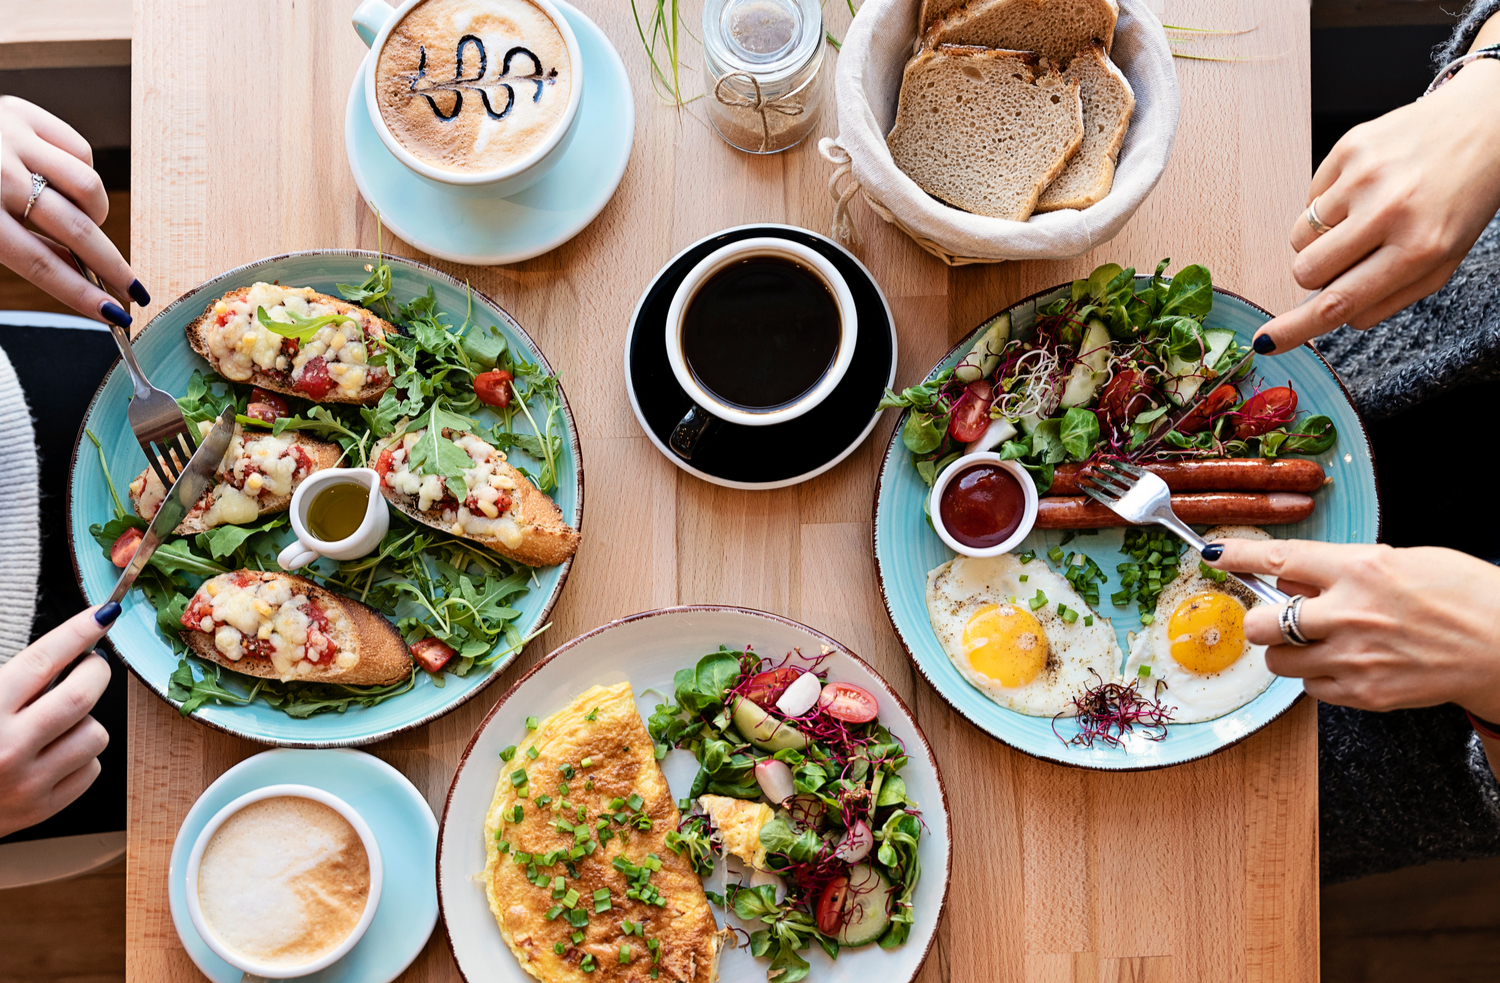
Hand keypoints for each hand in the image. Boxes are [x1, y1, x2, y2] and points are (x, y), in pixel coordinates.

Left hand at [0, 96, 147, 326]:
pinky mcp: (24, 114)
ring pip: (89, 187)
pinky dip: (81, 173)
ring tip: (84, 219)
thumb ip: (24, 249)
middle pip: (76, 230)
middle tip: (134, 289)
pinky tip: (64, 180)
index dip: (81, 293)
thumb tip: (80, 274)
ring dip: (96, 213)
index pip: (41, 263)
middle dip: (112, 266)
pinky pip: (80, 151)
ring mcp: (14, 139)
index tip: (114, 314)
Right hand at [0, 605, 120, 838]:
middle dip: (95, 672)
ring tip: (59, 722)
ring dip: (85, 720)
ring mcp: (28, 782)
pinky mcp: (42, 808)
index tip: (102, 615)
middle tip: (90, 666)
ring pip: (94, 734)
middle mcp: (8, 747)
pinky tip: (56, 753)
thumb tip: (67, 648)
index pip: (43, 660)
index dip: (78, 632)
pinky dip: (82, 756)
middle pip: (81, 695)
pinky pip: (91, 769)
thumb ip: (12, 679)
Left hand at [1202, 539, 1499, 720]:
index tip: (1215, 555)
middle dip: (1262, 619)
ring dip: (1286, 651)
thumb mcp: (1401, 561)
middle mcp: (1350, 614)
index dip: (1238, 556)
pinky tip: (1343, 664)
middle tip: (1277, 617)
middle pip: (1263, 622)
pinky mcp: (1365, 693)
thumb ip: (1341, 569)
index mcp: (1361, 569)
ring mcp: (1355, 658)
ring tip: (1319, 643)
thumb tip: (1293, 577)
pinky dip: (1316, 677)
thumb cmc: (1463, 596)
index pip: (1278, 558)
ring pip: (1278, 661)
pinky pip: (1310, 689)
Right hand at [1252, 55, 1499, 352]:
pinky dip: (1329, 203)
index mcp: (1420, 248)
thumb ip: (1388, 296)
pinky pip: (1310, 198)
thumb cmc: (1463, 199)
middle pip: (1306, 269)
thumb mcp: (1442, 261)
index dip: (1295, 327)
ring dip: (1322, 237)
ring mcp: (1365, 176)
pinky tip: (1364, 189)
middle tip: (1347, 257)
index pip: (1339, 300)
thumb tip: (1332, 317)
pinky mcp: (1349, 148)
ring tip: (1362, 217)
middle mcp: (1390, 211)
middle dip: (1316, 273)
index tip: (1265, 341)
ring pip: (1300, 236)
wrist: (1485, 123)